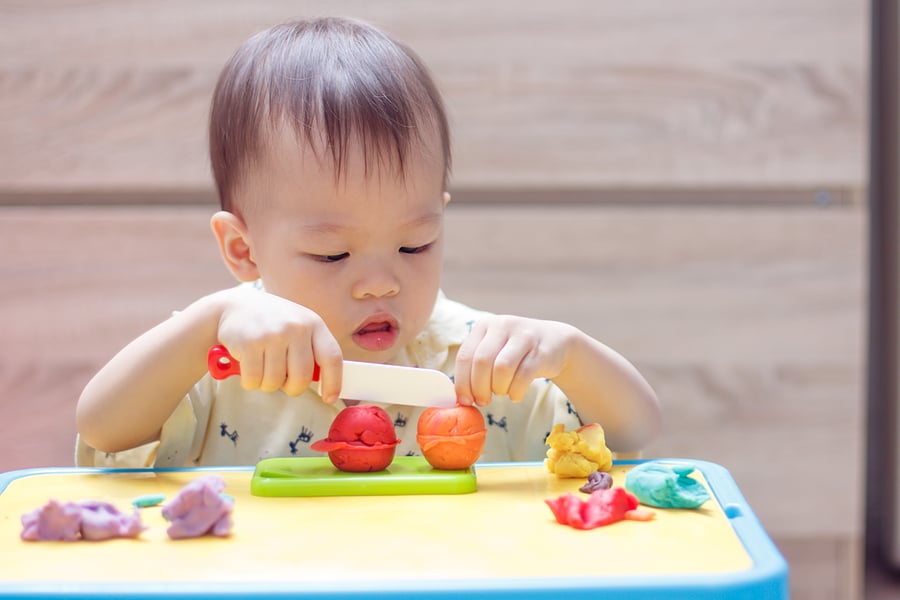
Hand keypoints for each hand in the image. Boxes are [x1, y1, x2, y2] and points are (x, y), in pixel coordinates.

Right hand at [215, 287, 342, 400]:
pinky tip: (247, 367)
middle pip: (301, 378)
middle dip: (291, 388)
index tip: (329, 398)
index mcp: (313, 324)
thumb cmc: (272, 323)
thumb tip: (326, 384)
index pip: (332, 357)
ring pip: (275, 382)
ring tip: (262, 368)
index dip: (333, 382)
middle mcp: (295, 327)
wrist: (234, 307)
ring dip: (267, 384)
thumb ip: (312, 350)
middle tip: (282, 381)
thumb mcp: (298, 327)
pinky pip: (254, 380)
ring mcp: (272, 334)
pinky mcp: (249, 343)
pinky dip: (249, 382)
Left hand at [454, 315, 575, 405]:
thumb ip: (475, 366)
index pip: (465, 355)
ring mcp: (524, 336)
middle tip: (483, 401)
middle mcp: (503, 325)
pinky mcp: (541, 350)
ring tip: (501, 393)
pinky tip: (515, 395)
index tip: (465, 400)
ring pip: (502, 368)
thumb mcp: (494, 350)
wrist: (555, 341)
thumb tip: (460, 397)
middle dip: (479, 388)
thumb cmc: (515, 352)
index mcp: (484, 325)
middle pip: (482, 362)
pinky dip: (516, 392)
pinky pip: (523, 376)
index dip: (462, 382)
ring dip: (498, 388)